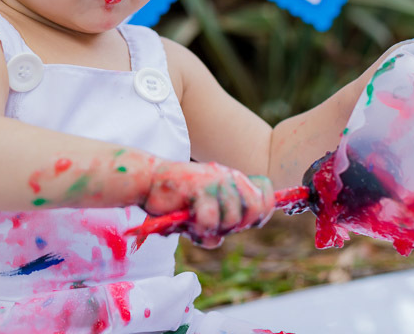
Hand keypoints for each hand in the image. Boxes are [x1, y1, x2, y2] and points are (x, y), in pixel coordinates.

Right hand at [141, 161, 274, 247]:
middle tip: (217, 225)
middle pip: (256, 209)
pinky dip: (200, 229)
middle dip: (239, 225)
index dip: (262, 213)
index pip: (266, 193)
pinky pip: (211, 220)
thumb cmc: (174, 198)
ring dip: (215, 228)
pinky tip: (189, 224)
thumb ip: (220, 220)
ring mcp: (214, 181)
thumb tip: (221, 237)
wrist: (148, 182)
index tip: (245, 223)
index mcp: (233, 178)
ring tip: (197, 224)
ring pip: (233, 218)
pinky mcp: (198, 188)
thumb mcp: (204, 210)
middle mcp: (228, 176)